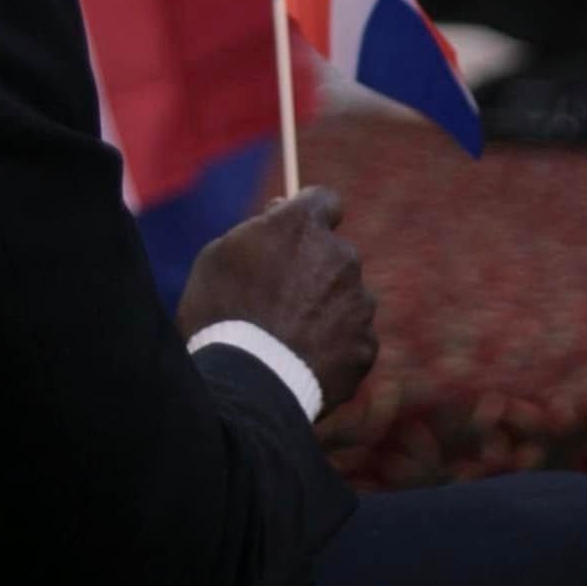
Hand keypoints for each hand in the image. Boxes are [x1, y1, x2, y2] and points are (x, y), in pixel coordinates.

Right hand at [176, 186, 378, 411]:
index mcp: (304, 225)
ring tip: (289, 339)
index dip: (309, 218)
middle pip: (335, 254)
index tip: (295, 237)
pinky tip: (305, 361)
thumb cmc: (220, 314)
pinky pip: (353, 339)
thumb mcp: (220, 256)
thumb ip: (258, 229)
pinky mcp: (367, 346)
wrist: (247, 384)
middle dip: (315, 269)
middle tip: (281, 299)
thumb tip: (279, 214)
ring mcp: (359, 302)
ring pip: (346, 298)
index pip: (324, 201)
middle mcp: (341, 256)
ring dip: (326, 310)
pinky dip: (335, 347)